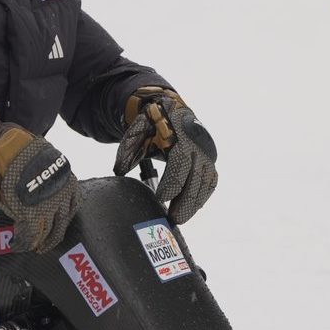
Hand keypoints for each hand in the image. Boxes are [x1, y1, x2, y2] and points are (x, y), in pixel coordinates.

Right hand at [0, 96, 78, 251]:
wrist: (5, 147)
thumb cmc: (21, 152)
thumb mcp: (41, 166)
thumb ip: (43, 186)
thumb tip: (37, 200)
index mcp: (68, 184)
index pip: (70, 209)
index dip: (59, 221)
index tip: (54, 228)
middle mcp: (63, 196)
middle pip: (61, 224)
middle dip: (52, 238)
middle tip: (44, 246)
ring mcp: (48, 206)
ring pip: (48, 231)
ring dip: (40, 242)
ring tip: (33, 247)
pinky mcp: (31, 213)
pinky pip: (30, 232)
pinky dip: (24, 241)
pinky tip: (19, 245)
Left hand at [113, 87, 217, 223]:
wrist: (173, 110)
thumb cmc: (153, 123)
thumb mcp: (139, 130)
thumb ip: (128, 149)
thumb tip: (118, 171)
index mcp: (179, 136)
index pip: (179, 163)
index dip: (172, 182)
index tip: (161, 199)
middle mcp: (197, 146)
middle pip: (195, 177)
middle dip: (185, 200)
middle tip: (174, 218)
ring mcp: (206, 154)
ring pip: (206, 182)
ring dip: (194, 202)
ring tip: (181, 218)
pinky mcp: (210, 161)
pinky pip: (210, 181)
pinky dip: (202, 196)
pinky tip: (191, 209)